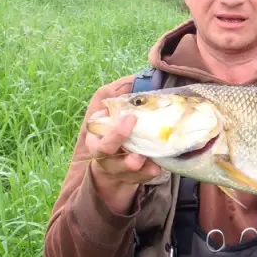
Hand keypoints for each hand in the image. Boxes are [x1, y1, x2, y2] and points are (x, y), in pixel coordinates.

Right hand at [77, 80, 160, 213]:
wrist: (112, 170)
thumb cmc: (115, 136)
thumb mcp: (111, 117)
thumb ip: (118, 98)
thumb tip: (133, 77)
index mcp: (97, 138)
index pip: (100, 134)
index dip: (115, 130)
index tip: (131, 118)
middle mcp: (104, 155)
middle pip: (107, 152)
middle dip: (120, 144)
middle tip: (136, 147)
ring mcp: (116, 169)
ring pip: (125, 170)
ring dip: (138, 165)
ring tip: (149, 161)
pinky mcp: (130, 179)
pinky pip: (139, 179)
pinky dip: (148, 173)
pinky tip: (158, 166)